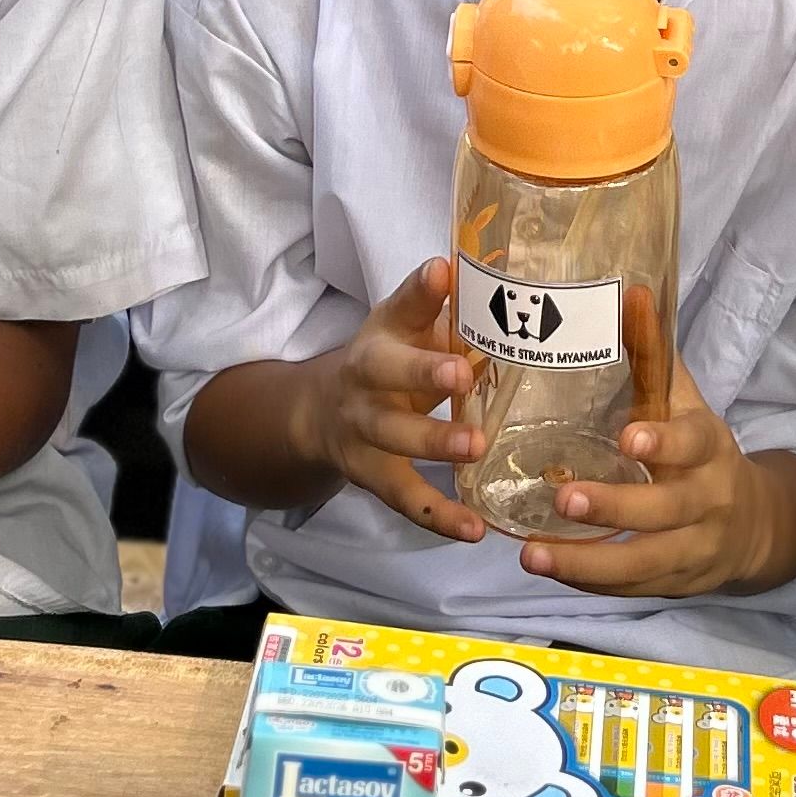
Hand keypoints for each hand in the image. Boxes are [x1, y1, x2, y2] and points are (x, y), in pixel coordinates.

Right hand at [302, 258, 487, 544]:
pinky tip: (473, 528)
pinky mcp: (373, 476)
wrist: (320, 413)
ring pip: (393, 439)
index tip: (440, 273)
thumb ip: (437, 305)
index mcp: (381, 335)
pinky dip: (438, 516)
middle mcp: (364, 381)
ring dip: (433, 443)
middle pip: (386, 375)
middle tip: (462, 375)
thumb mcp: (403, 327)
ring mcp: (364, 432)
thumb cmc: (386, 360)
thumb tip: (471, 268)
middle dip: (422, 375)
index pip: (399, 308)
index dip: (420, 292)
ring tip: (476, 448)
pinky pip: (405, 499)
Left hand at [517, 352, 795, 600]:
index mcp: (709, 447)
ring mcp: (694, 549)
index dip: (663, 443)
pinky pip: (632, 589)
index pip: (692, 443)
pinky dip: (590, 583)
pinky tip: (549, 570)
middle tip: (560, 497)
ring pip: (643, 562)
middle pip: (662, 511)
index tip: (628, 440)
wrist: (755, 525)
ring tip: (531, 556)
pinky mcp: (676, 583)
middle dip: (612, 507)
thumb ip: (656, 357)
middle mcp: (706, 501)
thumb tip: (632, 292)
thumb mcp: (686, 404)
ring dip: (586, 561)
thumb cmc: (701, 452)